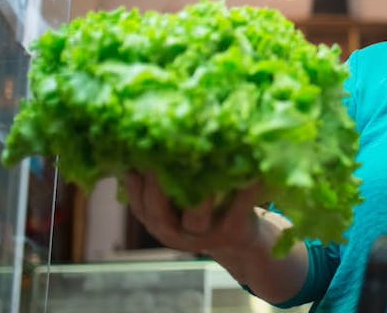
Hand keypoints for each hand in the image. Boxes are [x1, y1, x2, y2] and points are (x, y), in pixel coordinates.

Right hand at [123, 171, 264, 256]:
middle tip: (157, 160)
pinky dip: (245, 191)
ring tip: (198, 167)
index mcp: (161, 224)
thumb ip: (162, 182)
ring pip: (196, 218)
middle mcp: (178, 234)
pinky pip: (238, 210)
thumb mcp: (177, 203)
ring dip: (195, 195)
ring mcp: (206, 235)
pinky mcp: (233, 231)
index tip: (133, 162)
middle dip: (155, 188)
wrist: (239, 242)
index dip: (134, 187)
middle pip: (160, 216)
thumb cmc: (203, 212)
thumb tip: (144, 144)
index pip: (140, 208)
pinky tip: (252, 173)